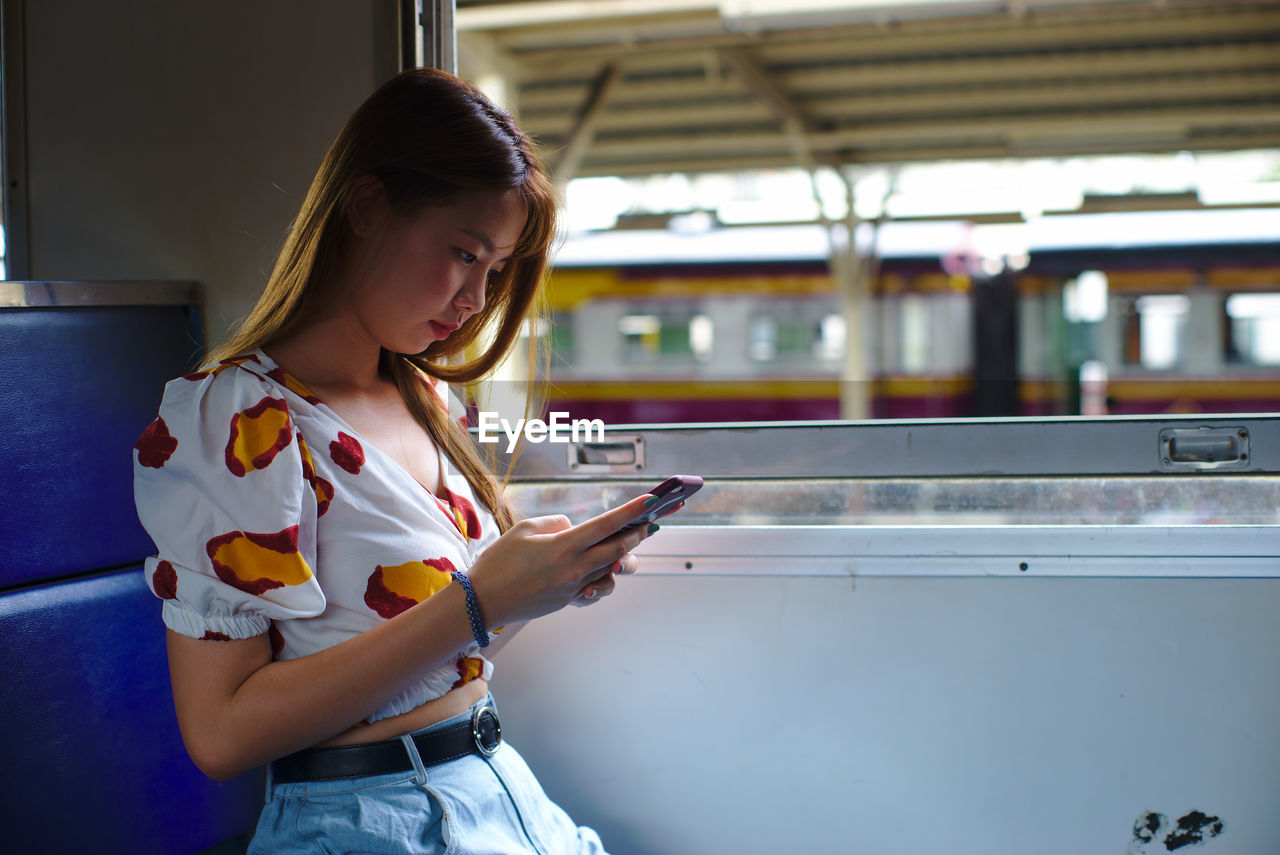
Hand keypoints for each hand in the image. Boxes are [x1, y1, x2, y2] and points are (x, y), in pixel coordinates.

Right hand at [465, 493, 656, 626]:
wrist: (482, 601)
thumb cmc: (499, 561)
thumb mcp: (525, 529)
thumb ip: (556, 524)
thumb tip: (574, 528)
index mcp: (564, 546)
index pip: (607, 525)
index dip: (632, 512)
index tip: (652, 501)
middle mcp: (574, 568)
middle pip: (618, 549)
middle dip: (638, 535)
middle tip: (652, 523)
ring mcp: (573, 587)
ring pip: (612, 572)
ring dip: (623, 558)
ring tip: (628, 545)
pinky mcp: (568, 600)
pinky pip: (596, 588)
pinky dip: (602, 577)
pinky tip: (601, 570)